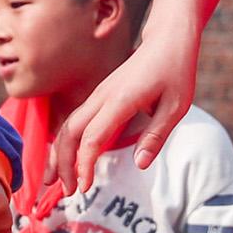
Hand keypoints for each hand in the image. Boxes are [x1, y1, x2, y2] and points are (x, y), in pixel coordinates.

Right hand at [58, 35, 198, 190]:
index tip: (84, 188)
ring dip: (58, 153)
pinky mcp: (100, 95)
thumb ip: (156, 136)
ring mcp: (98, 94)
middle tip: (67, 192)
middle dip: (63, 163)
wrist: (167, 39)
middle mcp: (103, 96)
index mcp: (121, 100)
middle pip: (70, 132)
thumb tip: (139, 164)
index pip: (93, 137)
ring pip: (67, 125)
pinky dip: (66, 141)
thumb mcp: (176, 106)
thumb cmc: (175, 71)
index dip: (84, 164)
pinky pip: (76, 119)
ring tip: (56, 181)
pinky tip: (66, 158)